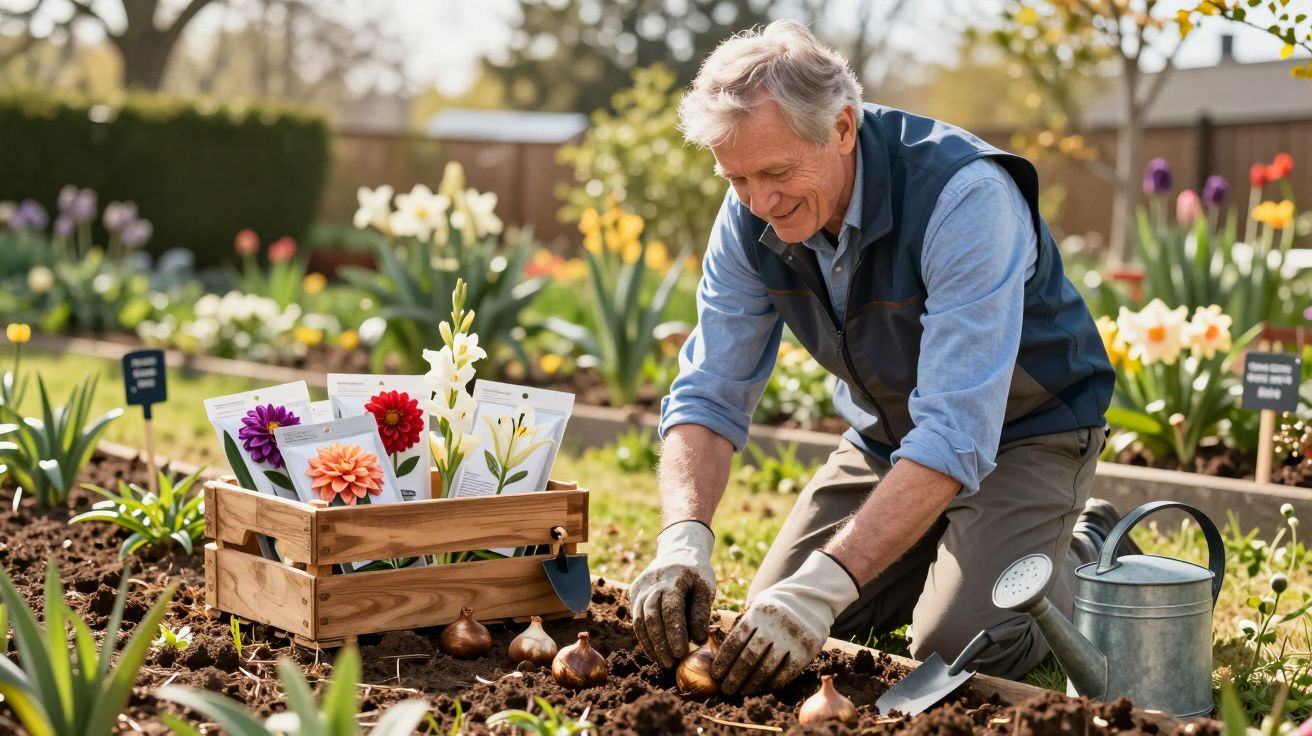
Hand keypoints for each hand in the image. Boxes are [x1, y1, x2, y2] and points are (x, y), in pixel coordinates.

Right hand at [628, 520, 716, 666]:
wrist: (678, 552)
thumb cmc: (697, 574)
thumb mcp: (706, 587)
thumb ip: (702, 612)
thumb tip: (698, 639)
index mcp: (674, 578)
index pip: (671, 609)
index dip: (675, 632)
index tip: (681, 653)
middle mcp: (653, 582)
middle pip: (652, 616)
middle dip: (660, 643)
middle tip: (671, 663)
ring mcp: (640, 587)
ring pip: (640, 620)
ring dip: (650, 644)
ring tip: (663, 661)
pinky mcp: (634, 592)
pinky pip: (636, 618)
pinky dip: (644, 637)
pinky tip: (655, 651)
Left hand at [713, 551, 859, 693]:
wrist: (816, 596)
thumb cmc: (780, 602)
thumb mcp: (761, 603)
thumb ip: (746, 622)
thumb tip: (725, 649)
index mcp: (759, 612)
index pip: (736, 641)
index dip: (724, 660)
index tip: (716, 674)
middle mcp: (774, 625)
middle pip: (749, 657)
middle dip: (734, 676)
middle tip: (726, 689)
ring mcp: (792, 638)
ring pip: (766, 667)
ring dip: (751, 683)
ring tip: (742, 691)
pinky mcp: (807, 649)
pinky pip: (787, 672)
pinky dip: (773, 682)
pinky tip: (763, 687)